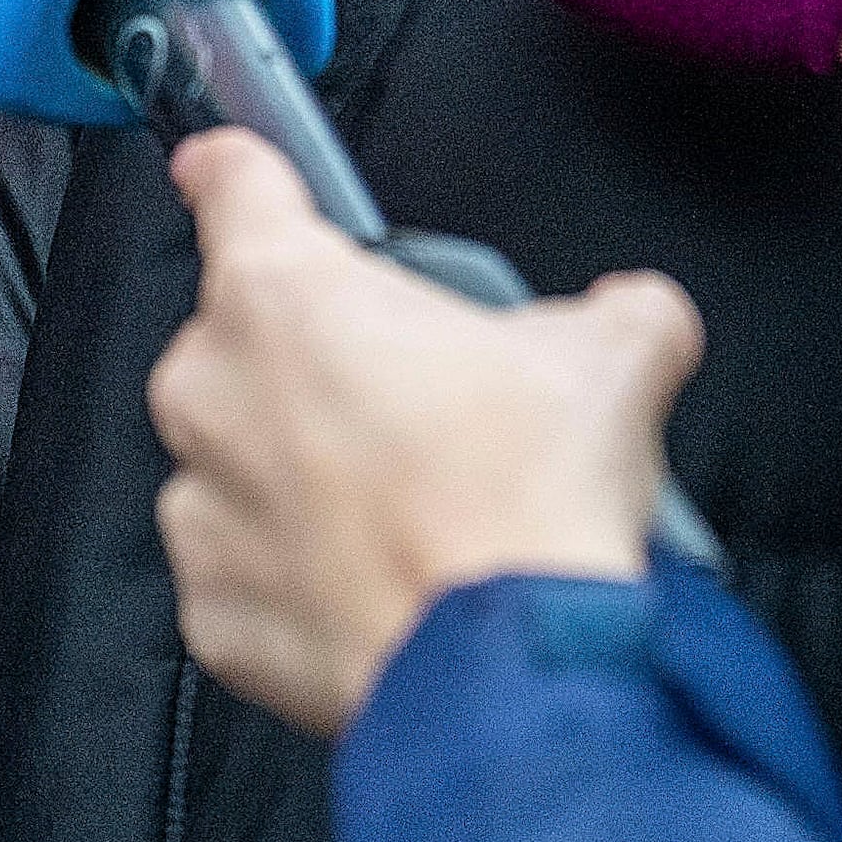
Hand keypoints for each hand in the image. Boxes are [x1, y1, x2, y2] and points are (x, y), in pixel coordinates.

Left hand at [145, 134, 700, 739]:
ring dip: (307, 476)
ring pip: (244, 463)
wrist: (509, 673)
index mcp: (284, 293)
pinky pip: (249, 573)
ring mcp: (203, 508)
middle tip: (421, 408)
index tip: (233, 168)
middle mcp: (215, 390)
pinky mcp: (213, 612)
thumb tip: (638, 316)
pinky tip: (384, 586)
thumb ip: (618, 310)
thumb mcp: (614, 360)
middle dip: (321, 364)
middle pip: (248, 339)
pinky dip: (301, 578)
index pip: (232, 184)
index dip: (241, 169)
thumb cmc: (527, 505)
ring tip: (413, 512)